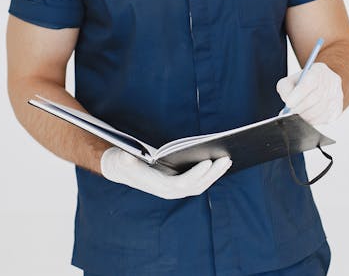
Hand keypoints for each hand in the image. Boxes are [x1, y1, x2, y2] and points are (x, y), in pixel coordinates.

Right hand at [100, 147, 231, 199]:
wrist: (123, 168)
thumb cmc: (124, 161)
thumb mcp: (121, 159)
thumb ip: (124, 160)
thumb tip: (126, 157)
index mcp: (159, 187)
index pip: (182, 184)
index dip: (195, 174)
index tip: (207, 162)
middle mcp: (170, 191)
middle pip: (197, 185)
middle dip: (213, 173)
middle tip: (226, 158)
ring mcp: (177, 188)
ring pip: (201, 184)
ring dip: (216, 173)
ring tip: (228, 159)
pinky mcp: (181, 182)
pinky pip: (200, 180)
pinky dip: (211, 172)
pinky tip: (220, 161)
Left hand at [276, 62, 343, 125]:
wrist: (319, 86)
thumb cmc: (302, 84)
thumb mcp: (291, 81)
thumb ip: (285, 89)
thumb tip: (287, 105)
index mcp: (319, 70)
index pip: (310, 82)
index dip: (299, 94)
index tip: (289, 104)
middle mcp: (331, 80)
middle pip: (316, 97)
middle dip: (301, 108)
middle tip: (290, 113)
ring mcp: (338, 94)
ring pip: (321, 110)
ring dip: (307, 116)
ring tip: (298, 116)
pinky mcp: (338, 107)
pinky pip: (327, 118)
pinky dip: (314, 121)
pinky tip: (308, 117)